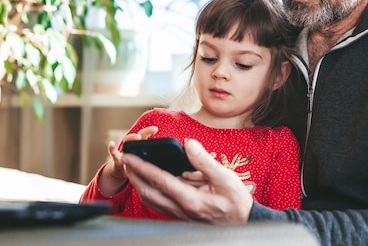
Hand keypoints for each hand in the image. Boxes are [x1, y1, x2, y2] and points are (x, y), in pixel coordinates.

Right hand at [99, 126, 157, 195]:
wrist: (122, 171)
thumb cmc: (137, 165)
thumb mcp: (147, 161)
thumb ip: (155, 157)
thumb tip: (170, 159)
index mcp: (140, 145)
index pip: (144, 135)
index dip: (149, 130)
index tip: (156, 128)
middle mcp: (132, 145)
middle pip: (138, 136)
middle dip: (142, 134)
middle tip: (148, 133)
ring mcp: (124, 151)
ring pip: (127, 142)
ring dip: (131, 139)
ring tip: (137, 137)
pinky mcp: (117, 159)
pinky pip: (114, 153)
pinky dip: (112, 149)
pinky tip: (111, 144)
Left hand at [122, 138, 252, 222]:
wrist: (243, 223)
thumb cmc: (236, 202)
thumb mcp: (226, 178)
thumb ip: (204, 161)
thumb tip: (188, 144)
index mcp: (190, 199)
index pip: (158, 179)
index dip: (141, 166)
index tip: (129, 156)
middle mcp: (180, 209)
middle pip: (147, 192)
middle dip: (133, 175)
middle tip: (124, 160)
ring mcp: (180, 214)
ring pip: (150, 200)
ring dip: (138, 184)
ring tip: (132, 170)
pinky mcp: (182, 216)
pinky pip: (158, 204)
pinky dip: (148, 192)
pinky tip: (149, 184)